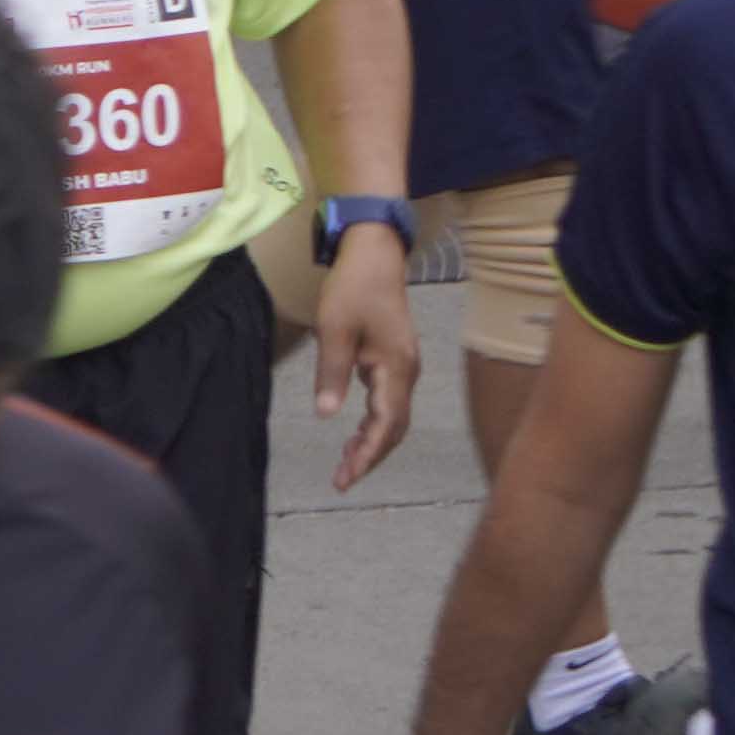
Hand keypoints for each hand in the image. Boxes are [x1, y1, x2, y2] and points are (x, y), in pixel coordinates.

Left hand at [309, 223, 423, 488]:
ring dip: (371, 441)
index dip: (367, 454)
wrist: (375, 255)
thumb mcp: (334, 330)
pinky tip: (354, 432)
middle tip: (341, 480)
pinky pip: (388, 402)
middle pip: (394, 428)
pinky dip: (373, 422)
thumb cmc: (353, 287)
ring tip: (345, 463)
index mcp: (396, 368)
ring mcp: (404, 366)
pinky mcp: (395, 360)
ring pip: (392, 417)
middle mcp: (407, 372)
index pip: (386, 424)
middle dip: (370, 456)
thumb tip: (327, 415)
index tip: (345, 477)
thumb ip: (332, 374)